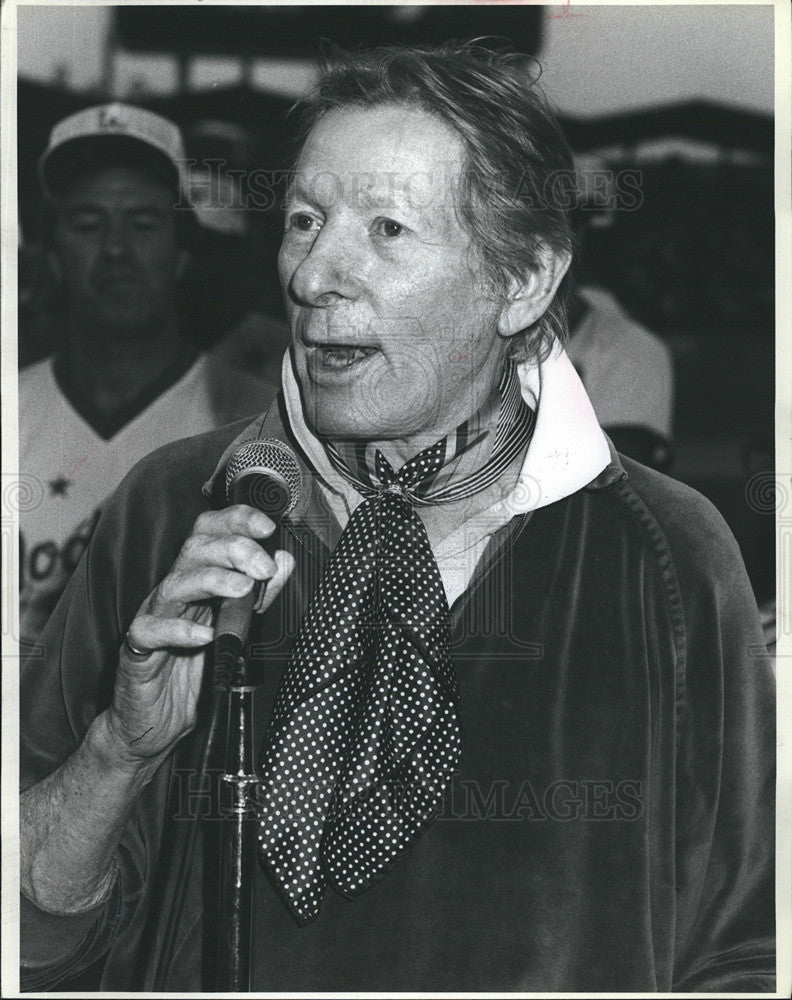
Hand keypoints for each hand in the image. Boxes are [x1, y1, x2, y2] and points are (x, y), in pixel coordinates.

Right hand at [102, 505, 294, 764]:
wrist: (155, 723)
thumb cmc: (192, 671)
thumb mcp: (235, 630)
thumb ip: (258, 595)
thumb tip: (282, 560)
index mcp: (197, 581)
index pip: (209, 533)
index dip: (236, 521)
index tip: (267, 526)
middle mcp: (174, 593)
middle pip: (194, 549)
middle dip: (233, 548)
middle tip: (264, 566)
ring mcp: (153, 618)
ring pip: (175, 584)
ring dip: (212, 580)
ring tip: (242, 588)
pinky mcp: (137, 651)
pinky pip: (150, 631)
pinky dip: (178, 630)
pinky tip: (205, 636)